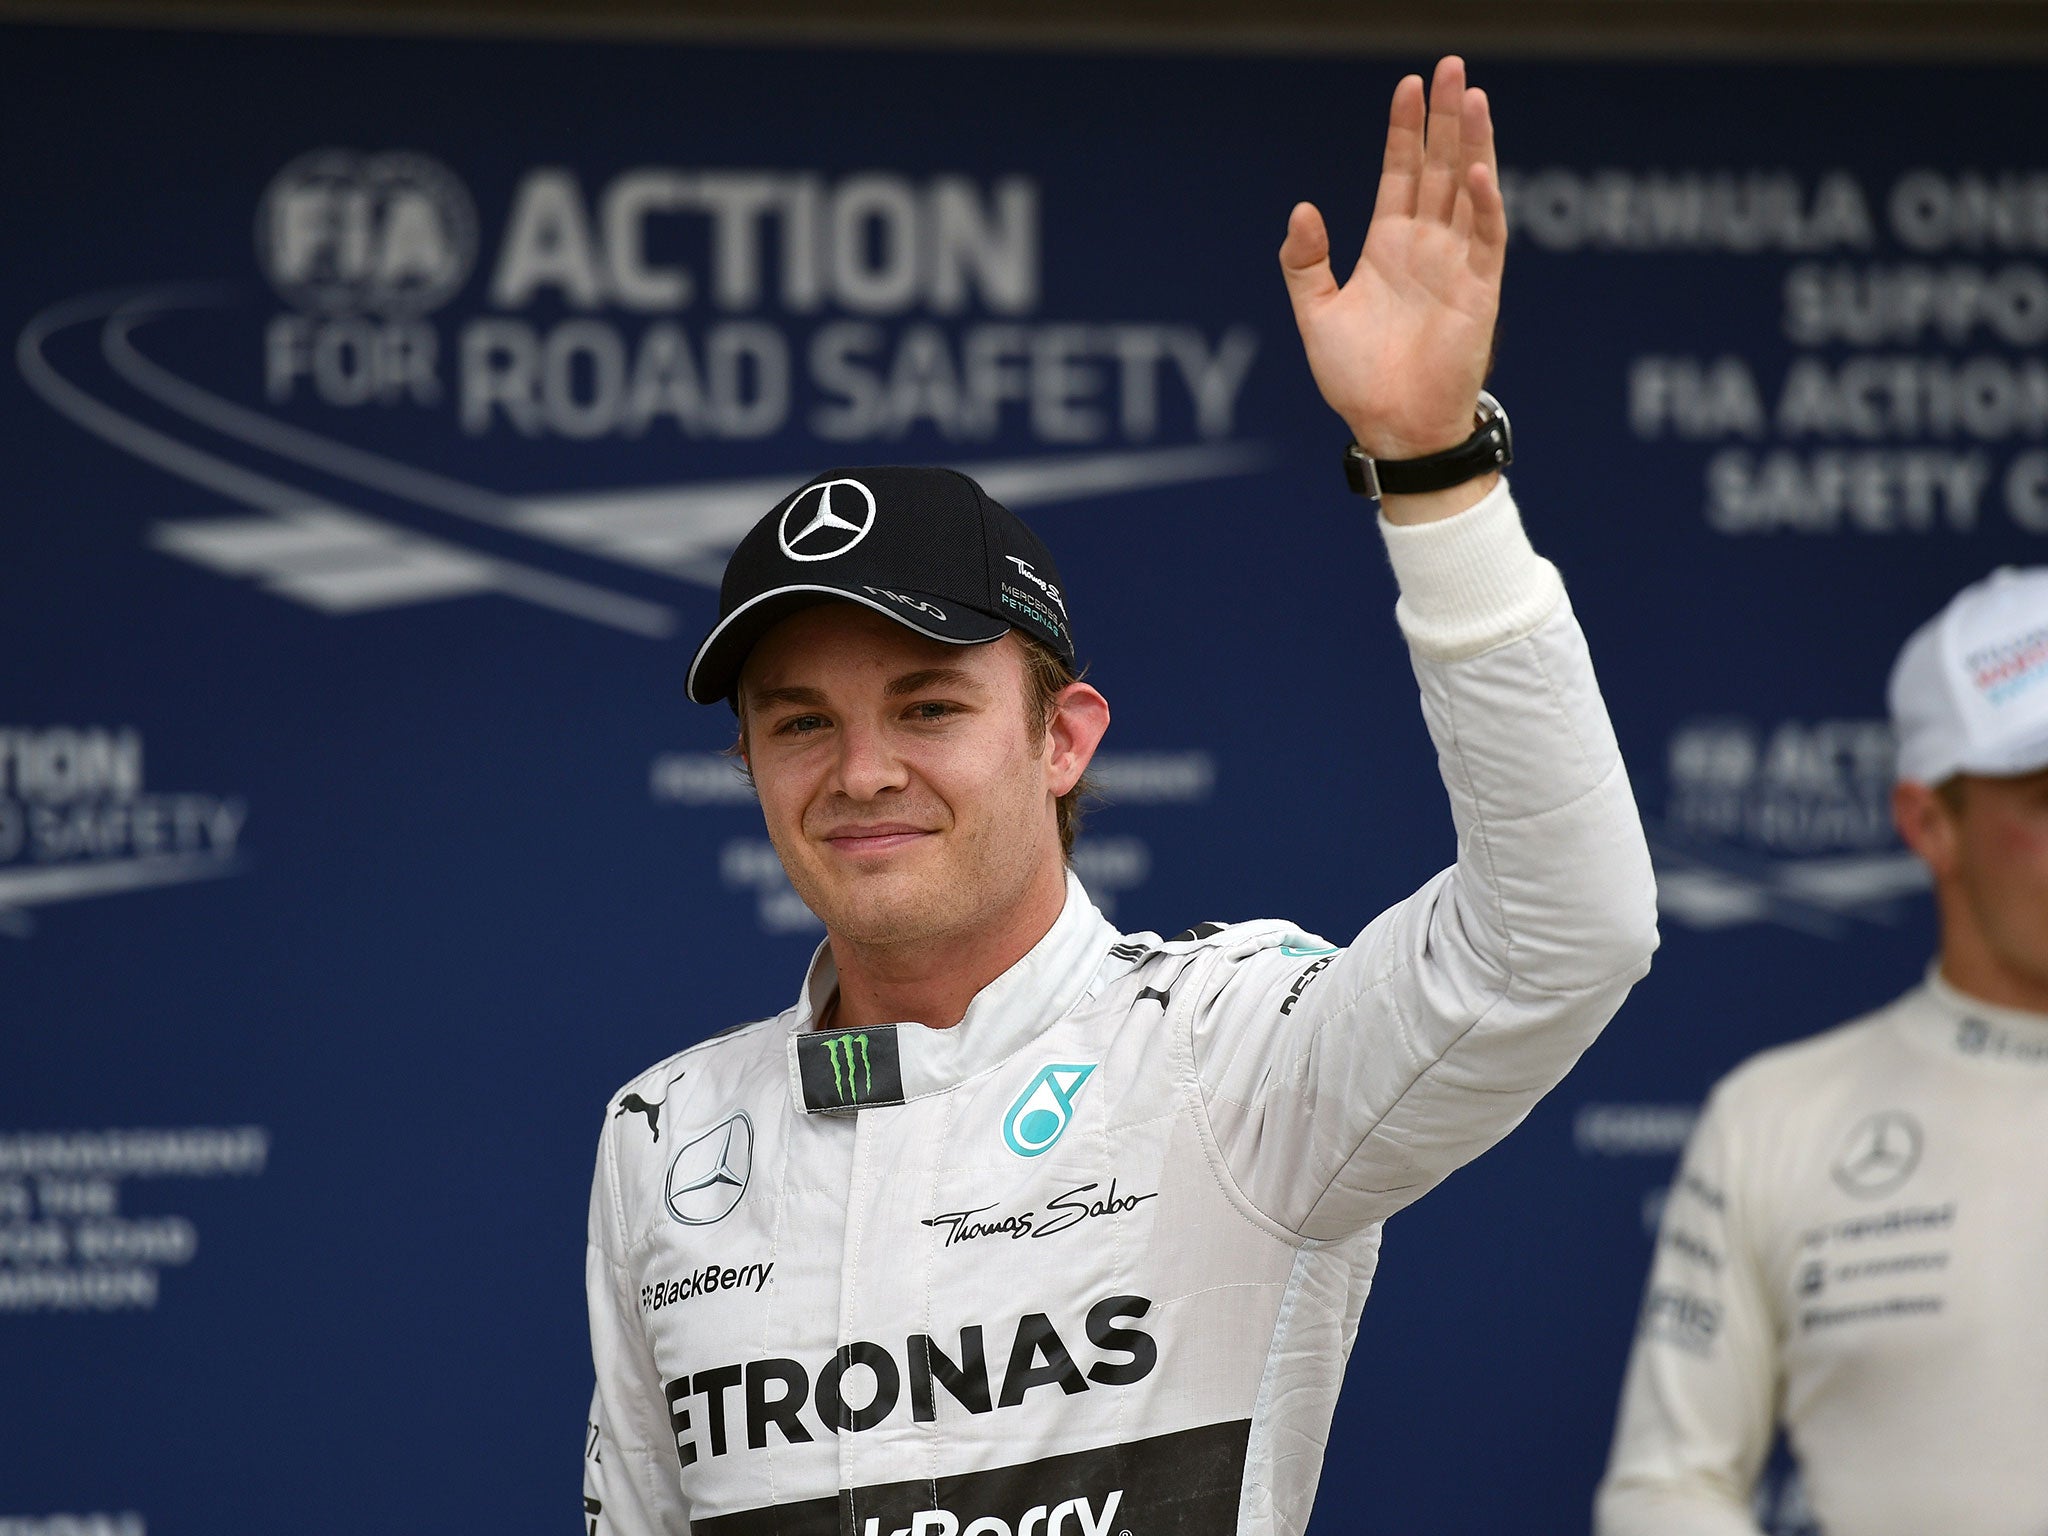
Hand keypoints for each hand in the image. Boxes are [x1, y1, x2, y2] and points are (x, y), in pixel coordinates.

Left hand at [1280, 57, 1504, 471]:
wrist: (1391, 426)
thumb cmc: (1356, 379)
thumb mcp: (1316, 314)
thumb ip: (1304, 262)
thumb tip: (1301, 208)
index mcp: (1390, 246)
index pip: (1401, 172)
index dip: (1403, 130)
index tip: (1406, 85)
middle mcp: (1427, 246)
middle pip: (1440, 167)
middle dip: (1444, 118)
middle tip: (1450, 66)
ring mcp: (1457, 263)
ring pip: (1468, 190)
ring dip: (1472, 144)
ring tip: (1472, 96)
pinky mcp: (1480, 290)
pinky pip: (1486, 239)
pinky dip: (1483, 205)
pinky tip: (1477, 170)